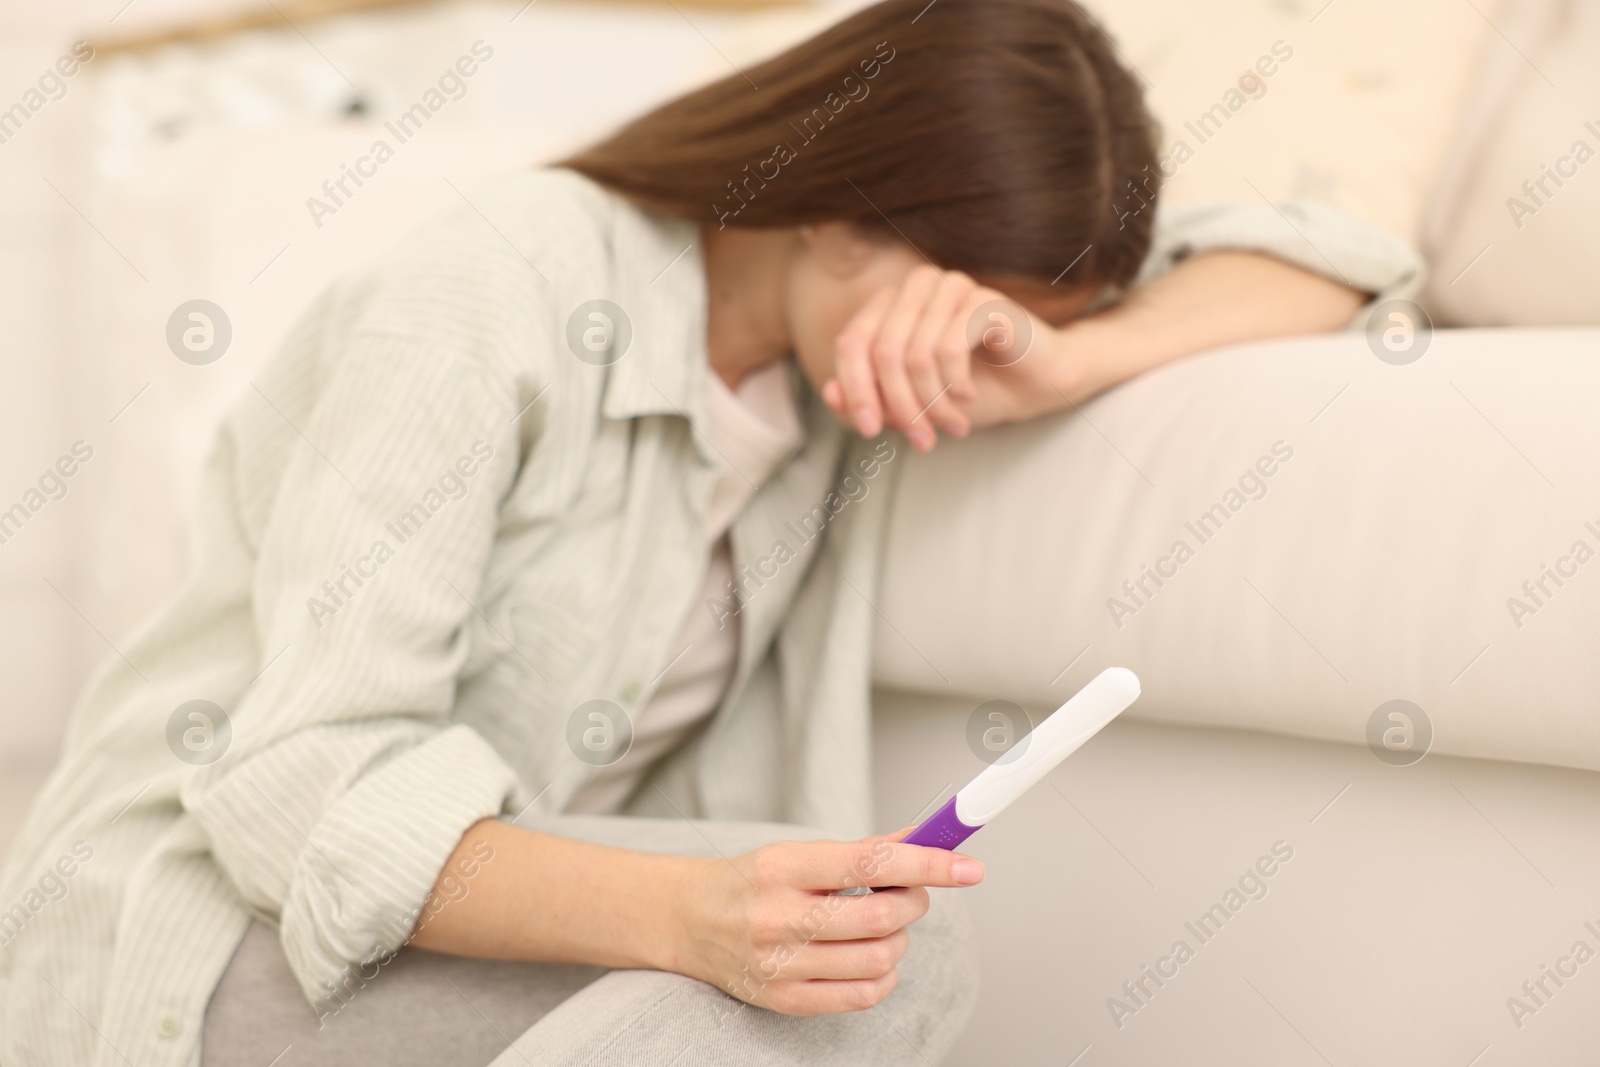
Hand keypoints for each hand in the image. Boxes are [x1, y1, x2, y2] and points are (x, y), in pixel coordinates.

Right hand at [674, 829, 983, 1014]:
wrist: (690, 921)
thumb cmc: (754, 881)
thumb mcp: (799, 853)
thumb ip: (866, 849)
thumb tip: (927, 836)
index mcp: (782, 868)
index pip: (869, 864)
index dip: (927, 864)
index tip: (968, 865)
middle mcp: (778, 917)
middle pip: (880, 917)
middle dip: (913, 902)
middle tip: (910, 893)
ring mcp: (780, 964)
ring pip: (878, 958)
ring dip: (900, 940)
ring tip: (883, 926)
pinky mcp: (785, 1000)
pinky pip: (863, 995)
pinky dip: (884, 974)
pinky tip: (872, 957)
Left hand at [821, 265, 1071, 449]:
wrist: (1036, 383)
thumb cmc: (970, 391)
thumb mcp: (911, 404)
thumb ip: (868, 399)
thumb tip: (829, 393)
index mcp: (890, 304)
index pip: (851, 344)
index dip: (854, 390)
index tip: (869, 431)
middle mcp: (916, 287)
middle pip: (882, 353)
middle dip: (900, 407)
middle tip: (921, 441)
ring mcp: (949, 288)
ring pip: (914, 356)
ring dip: (932, 405)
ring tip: (952, 427)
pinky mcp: (981, 299)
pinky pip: (947, 349)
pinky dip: (954, 387)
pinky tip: (968, 400)